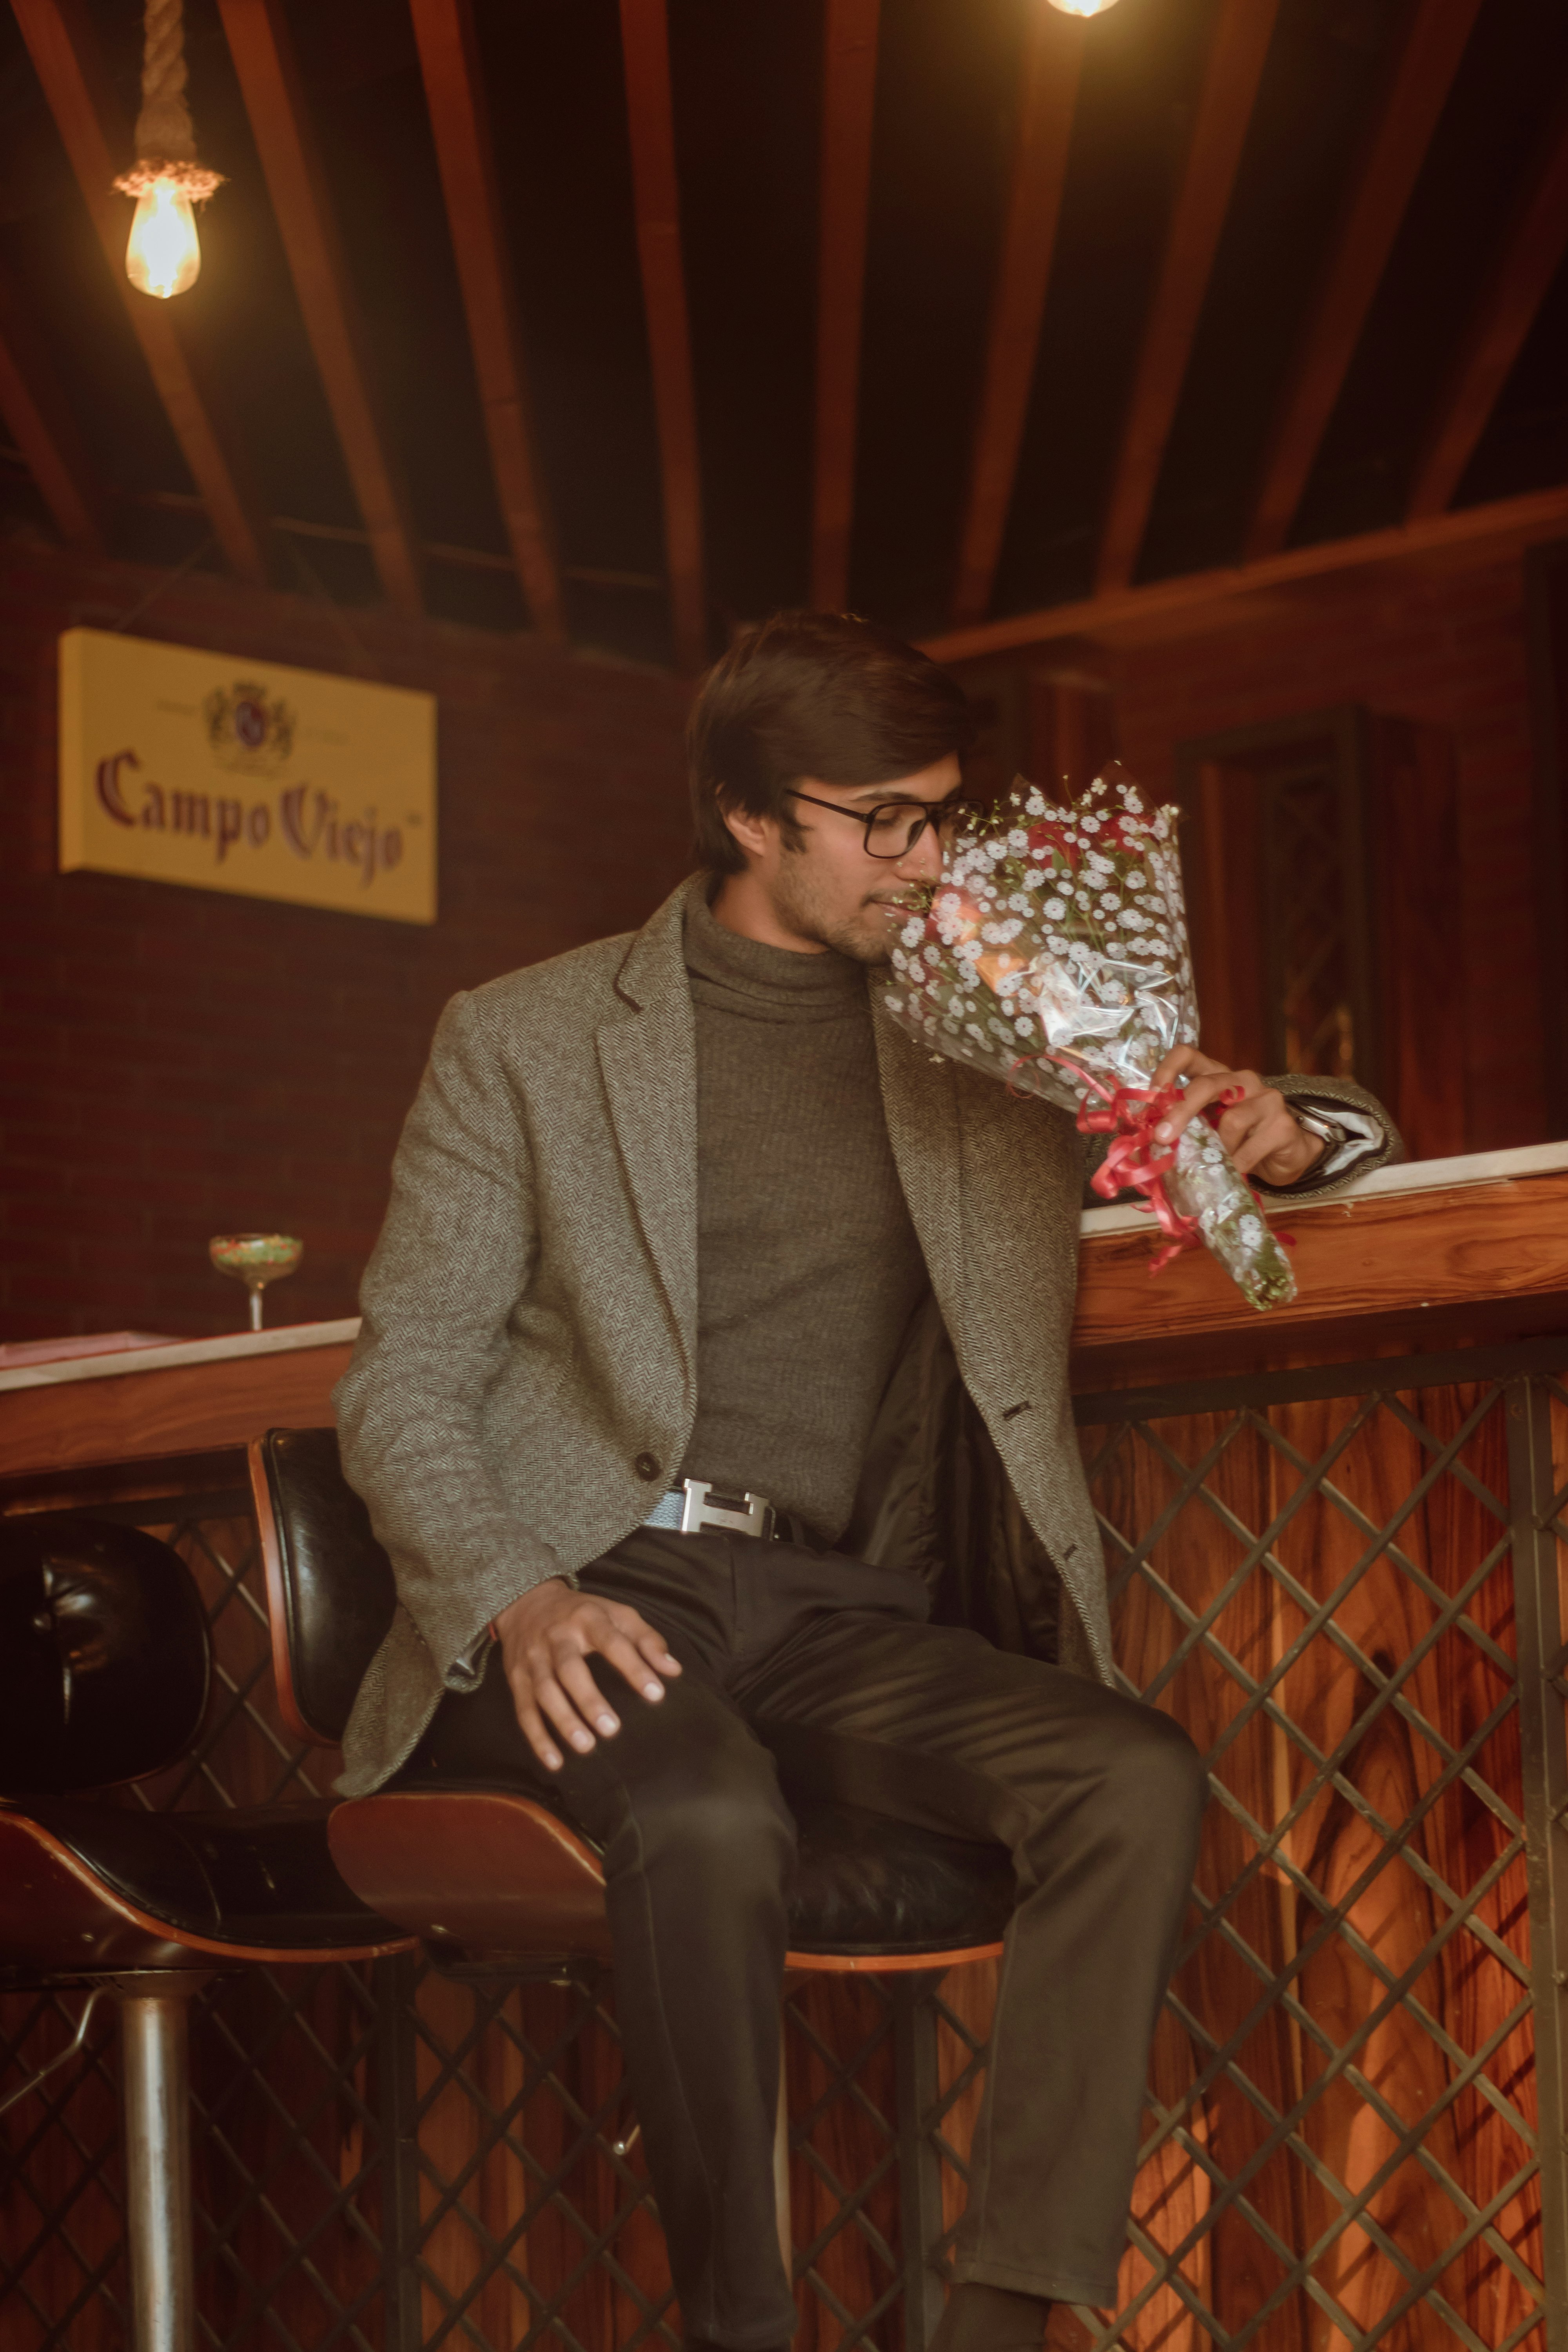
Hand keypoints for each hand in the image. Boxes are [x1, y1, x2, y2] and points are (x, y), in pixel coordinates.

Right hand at [491, 1578, 682, 1771]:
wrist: (526, 1601)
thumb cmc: (582, 1612)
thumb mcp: (617, 1613)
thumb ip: (646, 1639)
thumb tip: (673, 1669)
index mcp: (587, 1618)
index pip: (612, 1642)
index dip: (634, 1667)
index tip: (655, 1693)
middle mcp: (557, 1637)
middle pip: (570, 1669)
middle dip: (589, 1700)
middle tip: (612, 1729)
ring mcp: (533, 1658)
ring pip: (544, 1692)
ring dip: (563, 1720)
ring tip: (585, 1746)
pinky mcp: (516, 1678)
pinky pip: (524, 1710)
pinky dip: (537, 1737)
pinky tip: (554, 1761)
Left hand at [1148, 1046, 1324, 1187]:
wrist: (1286, 1154)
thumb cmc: (1238, 1138)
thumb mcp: (1208, 1126)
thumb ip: (1184, 1125)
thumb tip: (1145, 1142)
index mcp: (1217, 1075)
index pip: (1188, 1055)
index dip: (1167, 1070)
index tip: (1153, 1096)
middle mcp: (1243, 1080)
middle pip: (1207, 1084)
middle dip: (1180, 1112)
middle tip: (1162, 1138)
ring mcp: (1267, 1100)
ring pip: (1231, 1120)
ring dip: (1217, 1148)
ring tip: (1215, 1163)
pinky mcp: (1283, 1126)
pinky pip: (1250, 1149)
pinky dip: (1236, 1165)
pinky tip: (1234, 1172)